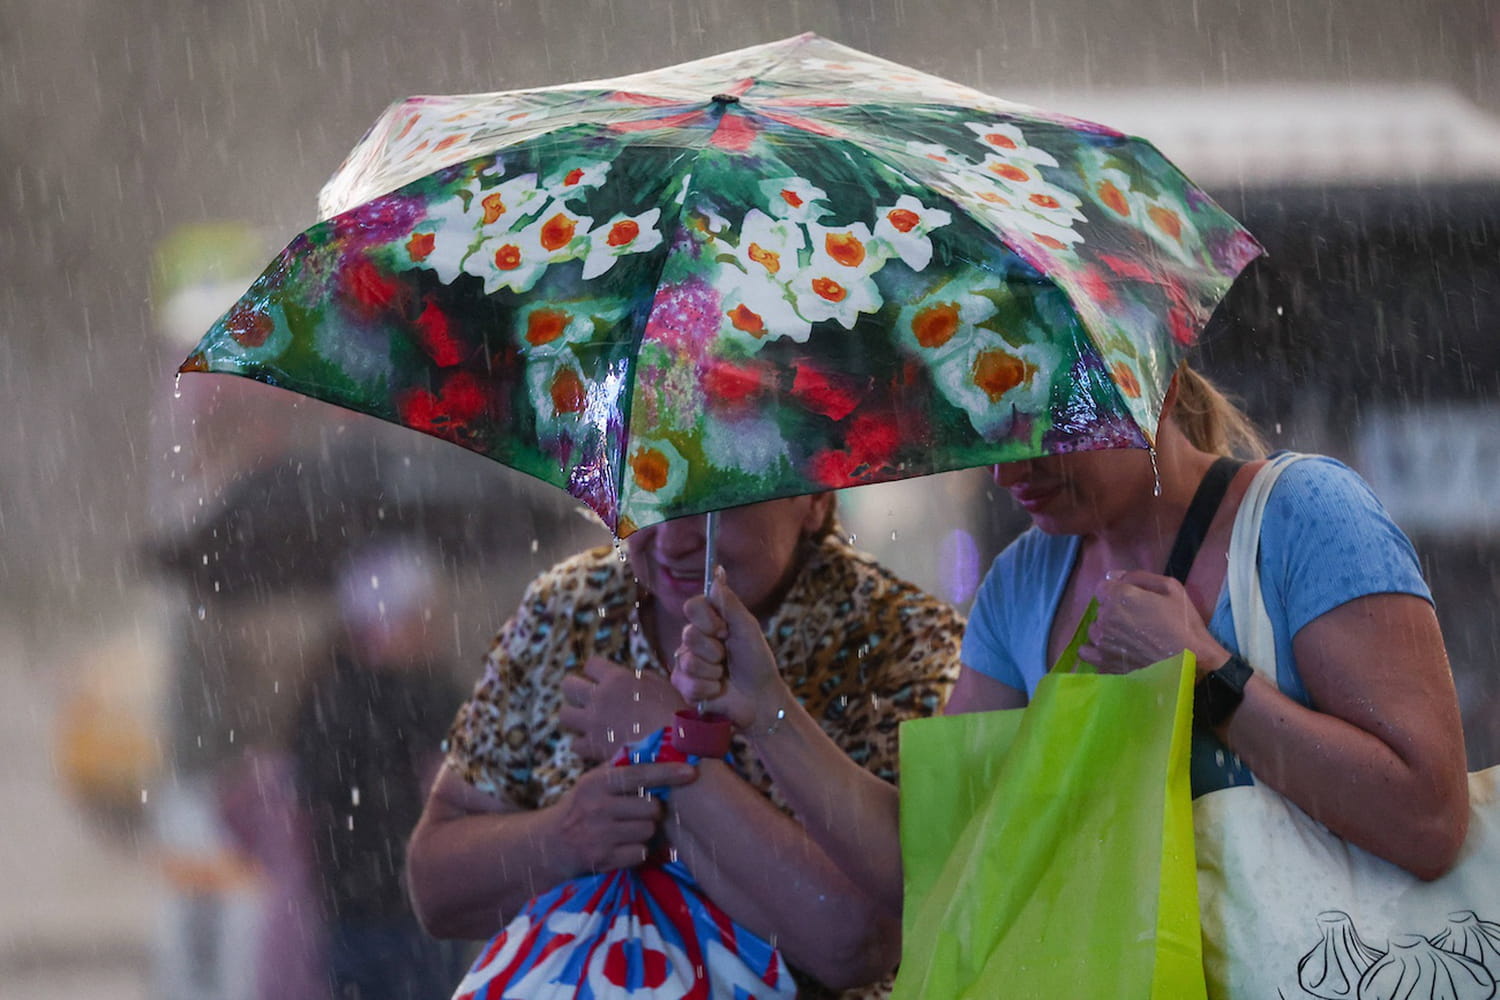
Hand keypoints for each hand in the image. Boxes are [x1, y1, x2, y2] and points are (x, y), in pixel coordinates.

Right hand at [551, 760, 696, 873]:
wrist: (548, 845)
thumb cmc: (580, 808)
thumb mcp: (592, 783)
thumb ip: (619, 770)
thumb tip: (657, 747)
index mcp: (596, 782)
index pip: (639, 774)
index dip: (667, 773)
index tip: (691, 771)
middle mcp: (597, 807)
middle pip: (651, 807)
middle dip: (652, 811)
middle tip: (639, 812)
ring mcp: (599, 835)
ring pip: (649, 831)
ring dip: (645, 832)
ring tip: (628, 829)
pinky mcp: (602, 860)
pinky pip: (640, 853)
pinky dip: (637, 852)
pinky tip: (622, 847)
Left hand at [560, 656, 685, 761]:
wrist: (672, 750)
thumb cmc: (673, 715)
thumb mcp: (660, 686)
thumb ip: (638, 679)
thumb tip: (629, 678)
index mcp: (617, 678)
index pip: (591, 664)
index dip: (597, 671)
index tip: (603, 679)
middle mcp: (599, 697)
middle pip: (568, 685)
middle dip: (576, 690)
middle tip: (587, 698)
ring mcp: (592, 723)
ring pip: (564, 714)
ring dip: (574, 717)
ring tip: (587, 722)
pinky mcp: (592, 747)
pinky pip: (575, 744)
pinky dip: (583, 745)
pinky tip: (595, 745)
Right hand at [673, 567, 786, 731]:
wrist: (759, 698)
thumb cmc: (756, 661)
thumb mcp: (747, 628)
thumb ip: (730, 602)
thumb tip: (718, 571)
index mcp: (709, 622)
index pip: (692, 606)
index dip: (707, 619)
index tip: (724, 629)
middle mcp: (693, 639)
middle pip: (688, 634)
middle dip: (714, 649)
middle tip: (727, 656)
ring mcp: (685, 662)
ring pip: (688, 661)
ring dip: (713, 671)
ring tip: (724, 674)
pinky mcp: (683, 685)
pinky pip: (687, 683)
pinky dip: (708, 688)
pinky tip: (718, 689)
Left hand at [1081, 569, 1227, 675]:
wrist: (1188, 665)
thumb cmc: (1183, 625)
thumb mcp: (1171, 588)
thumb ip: (1139, 576)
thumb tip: (1114, 576)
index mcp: (1118, 597)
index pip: (1102, 587)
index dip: (1117, 592)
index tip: (1132, 601)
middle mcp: (1104, 618)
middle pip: (1101, 609)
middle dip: (1114, 611)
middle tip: (1137, 622)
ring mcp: (1101, 643)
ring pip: (1095, 630)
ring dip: (1106, 632)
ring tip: (1129, 640)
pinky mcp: (1102, 663)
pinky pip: (1088, 653)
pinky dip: (1097, 651)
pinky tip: (1113, 653)